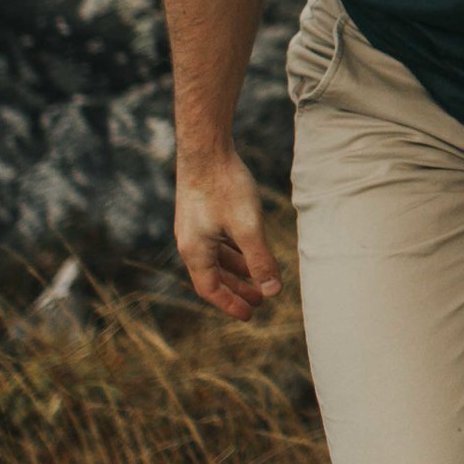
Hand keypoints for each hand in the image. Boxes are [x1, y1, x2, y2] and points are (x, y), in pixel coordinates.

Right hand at [174, 148, 282, 320]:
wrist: (206, 149)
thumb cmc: (225, 187)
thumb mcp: (248, 228)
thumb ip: (260, 261)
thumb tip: (273, 292)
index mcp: (195, 252)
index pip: (211, 290)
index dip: (231, 304)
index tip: (251, 315)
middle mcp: (190, 242)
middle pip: (215, 276)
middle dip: (238, 289)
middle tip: (261, 299)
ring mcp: (195, 226)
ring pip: (218, 257)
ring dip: (238, 269)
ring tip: (260, 277)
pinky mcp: (202, 211)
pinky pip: (218, 241)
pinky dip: (234, 250)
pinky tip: (251, 248)